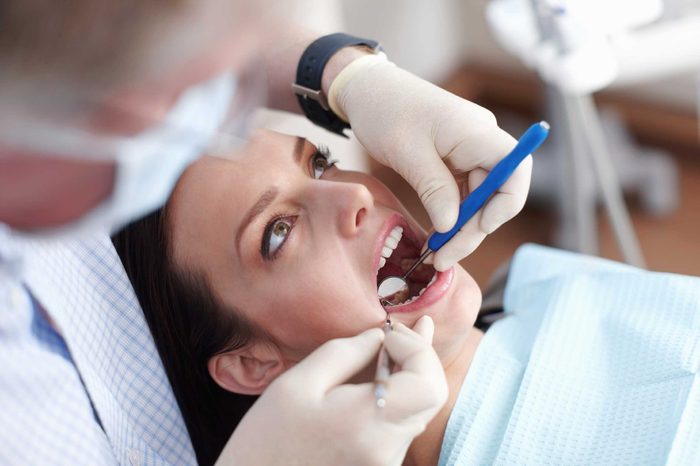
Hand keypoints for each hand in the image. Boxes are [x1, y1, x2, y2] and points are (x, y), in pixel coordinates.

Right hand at [216, 316, 446, 465]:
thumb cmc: (266, 441)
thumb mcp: (296, 385)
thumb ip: (343, 353)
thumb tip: (378, 335)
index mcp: (366, 422)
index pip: (428, 384)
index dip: (417, 349)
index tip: (387, 333)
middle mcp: (386, 450)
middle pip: (431, 397)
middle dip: (419, 358)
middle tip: (399, 329)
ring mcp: (385, 465)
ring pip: (417, 411)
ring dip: (408, 376)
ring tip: (390, 346)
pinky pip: (400, 428)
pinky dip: (396, 399)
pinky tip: (378, 380)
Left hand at [332, 58, 530, 269]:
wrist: (367, 89)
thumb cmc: (386, 110)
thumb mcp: (407, 152)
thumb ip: (434, 188)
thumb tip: (451, 224)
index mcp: (477, 132)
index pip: (515, 171)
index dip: (505, 205)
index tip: (478, 228)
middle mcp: (481, 142)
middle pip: (495, 194)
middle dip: (472, 229)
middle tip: (444, 258)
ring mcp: (469, 152)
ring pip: (479, 199)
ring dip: (461, 229)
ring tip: (437, 255)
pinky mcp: (455, 161)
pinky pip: (463, 194)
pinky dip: (451, 216)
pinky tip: (436, 237)